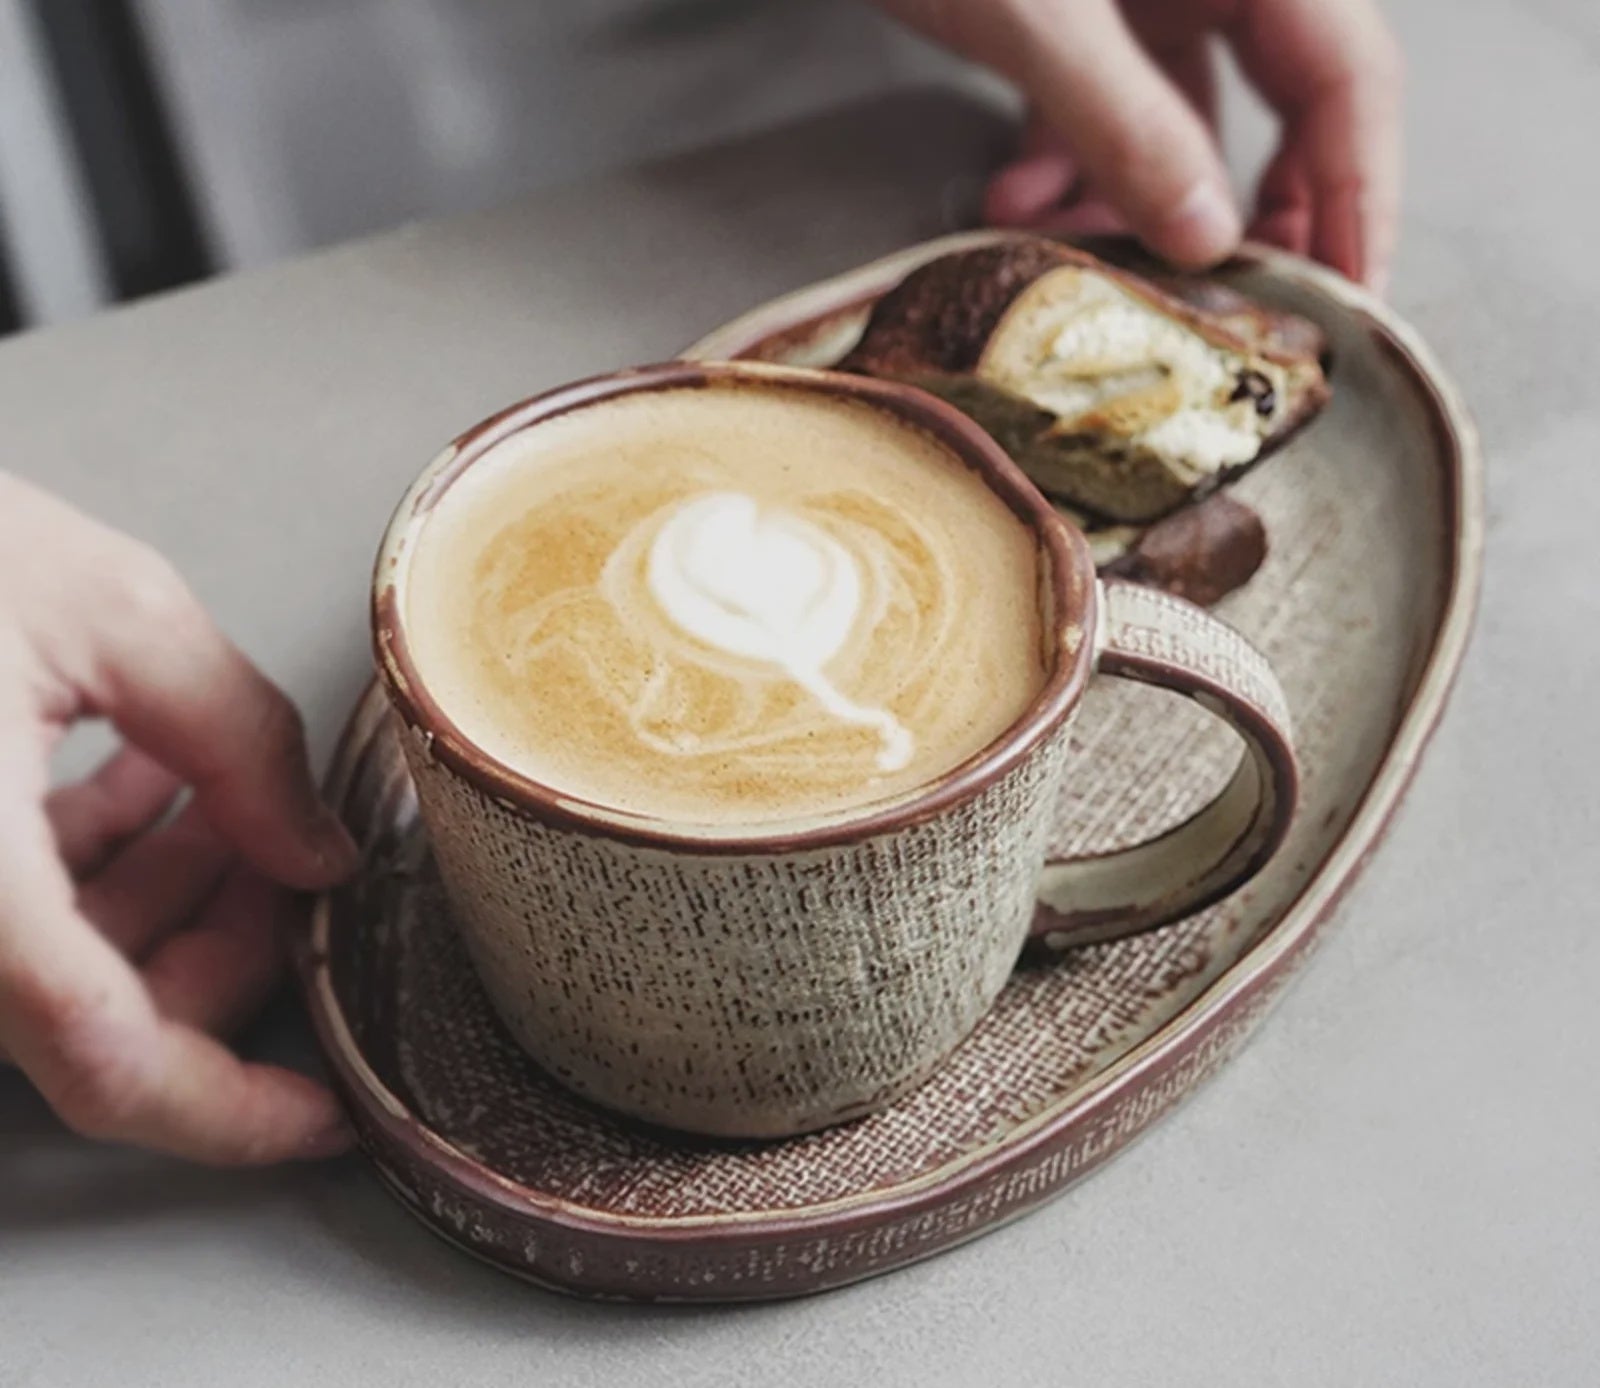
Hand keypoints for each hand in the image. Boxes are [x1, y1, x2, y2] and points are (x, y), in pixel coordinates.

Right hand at [0, 474, 358, 1163]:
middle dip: (225, 945)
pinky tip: (145, 778)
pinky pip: (7, 924)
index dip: (234, 1110)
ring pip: (61, 974)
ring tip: (225, 789)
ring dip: (170, 900)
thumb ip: (240, 738)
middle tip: (288, 845)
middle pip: (106, 1019)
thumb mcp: (107, 611)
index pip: (111, 1064)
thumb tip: (320, 854)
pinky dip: (93, 875)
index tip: (327, 1114)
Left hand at [872, 0, 1401, 290]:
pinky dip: (1068, 164)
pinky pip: (1105, 104)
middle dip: (1254, 216)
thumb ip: (1126, 123)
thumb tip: (1206, 240)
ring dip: (1136, 204)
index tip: (1346, 303)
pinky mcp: (1081, 8)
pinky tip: (1014, 201)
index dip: (1360, 196)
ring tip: (1088, 261)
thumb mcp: (1039, 16)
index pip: (1350, 77)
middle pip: (1287, 105)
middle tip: (1238, 315)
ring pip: (1184, 120)